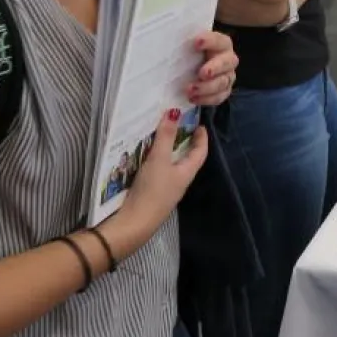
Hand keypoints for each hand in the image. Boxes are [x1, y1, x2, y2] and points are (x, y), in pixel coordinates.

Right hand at [117, 111, 207, 235]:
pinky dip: (156, 160)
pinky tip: (145, 156)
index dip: (202, 137)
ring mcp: (165, 188)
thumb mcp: (159, 159)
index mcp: (187, 172)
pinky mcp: (151, 193)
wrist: (134, 223)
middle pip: (187, 158)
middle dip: (184, 142)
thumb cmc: (152, 190)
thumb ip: (165, 137)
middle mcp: (179, 180)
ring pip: (171, 164)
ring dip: (168, 150)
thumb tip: (174, 113)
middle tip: (178, 126)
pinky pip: (158, 171)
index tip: (199, 124)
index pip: (201, 152)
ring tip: (160, 136)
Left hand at [187, 31, 238, 106]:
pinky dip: (206, 99)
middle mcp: (228, 59)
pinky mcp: (224, 91)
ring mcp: (228, 76)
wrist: (192, 71)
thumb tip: (164, 45)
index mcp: (221, 44)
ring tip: (190, 90)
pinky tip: (193, 99)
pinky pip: (219, 96)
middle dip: (215, 67)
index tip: (196, 42)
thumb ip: (182, 46)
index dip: (210, 41)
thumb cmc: (189, 55)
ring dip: (207, 87)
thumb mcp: (187, 48)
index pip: (219, 40)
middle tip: (202, 73)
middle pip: (228, 62)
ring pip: (223, 81)